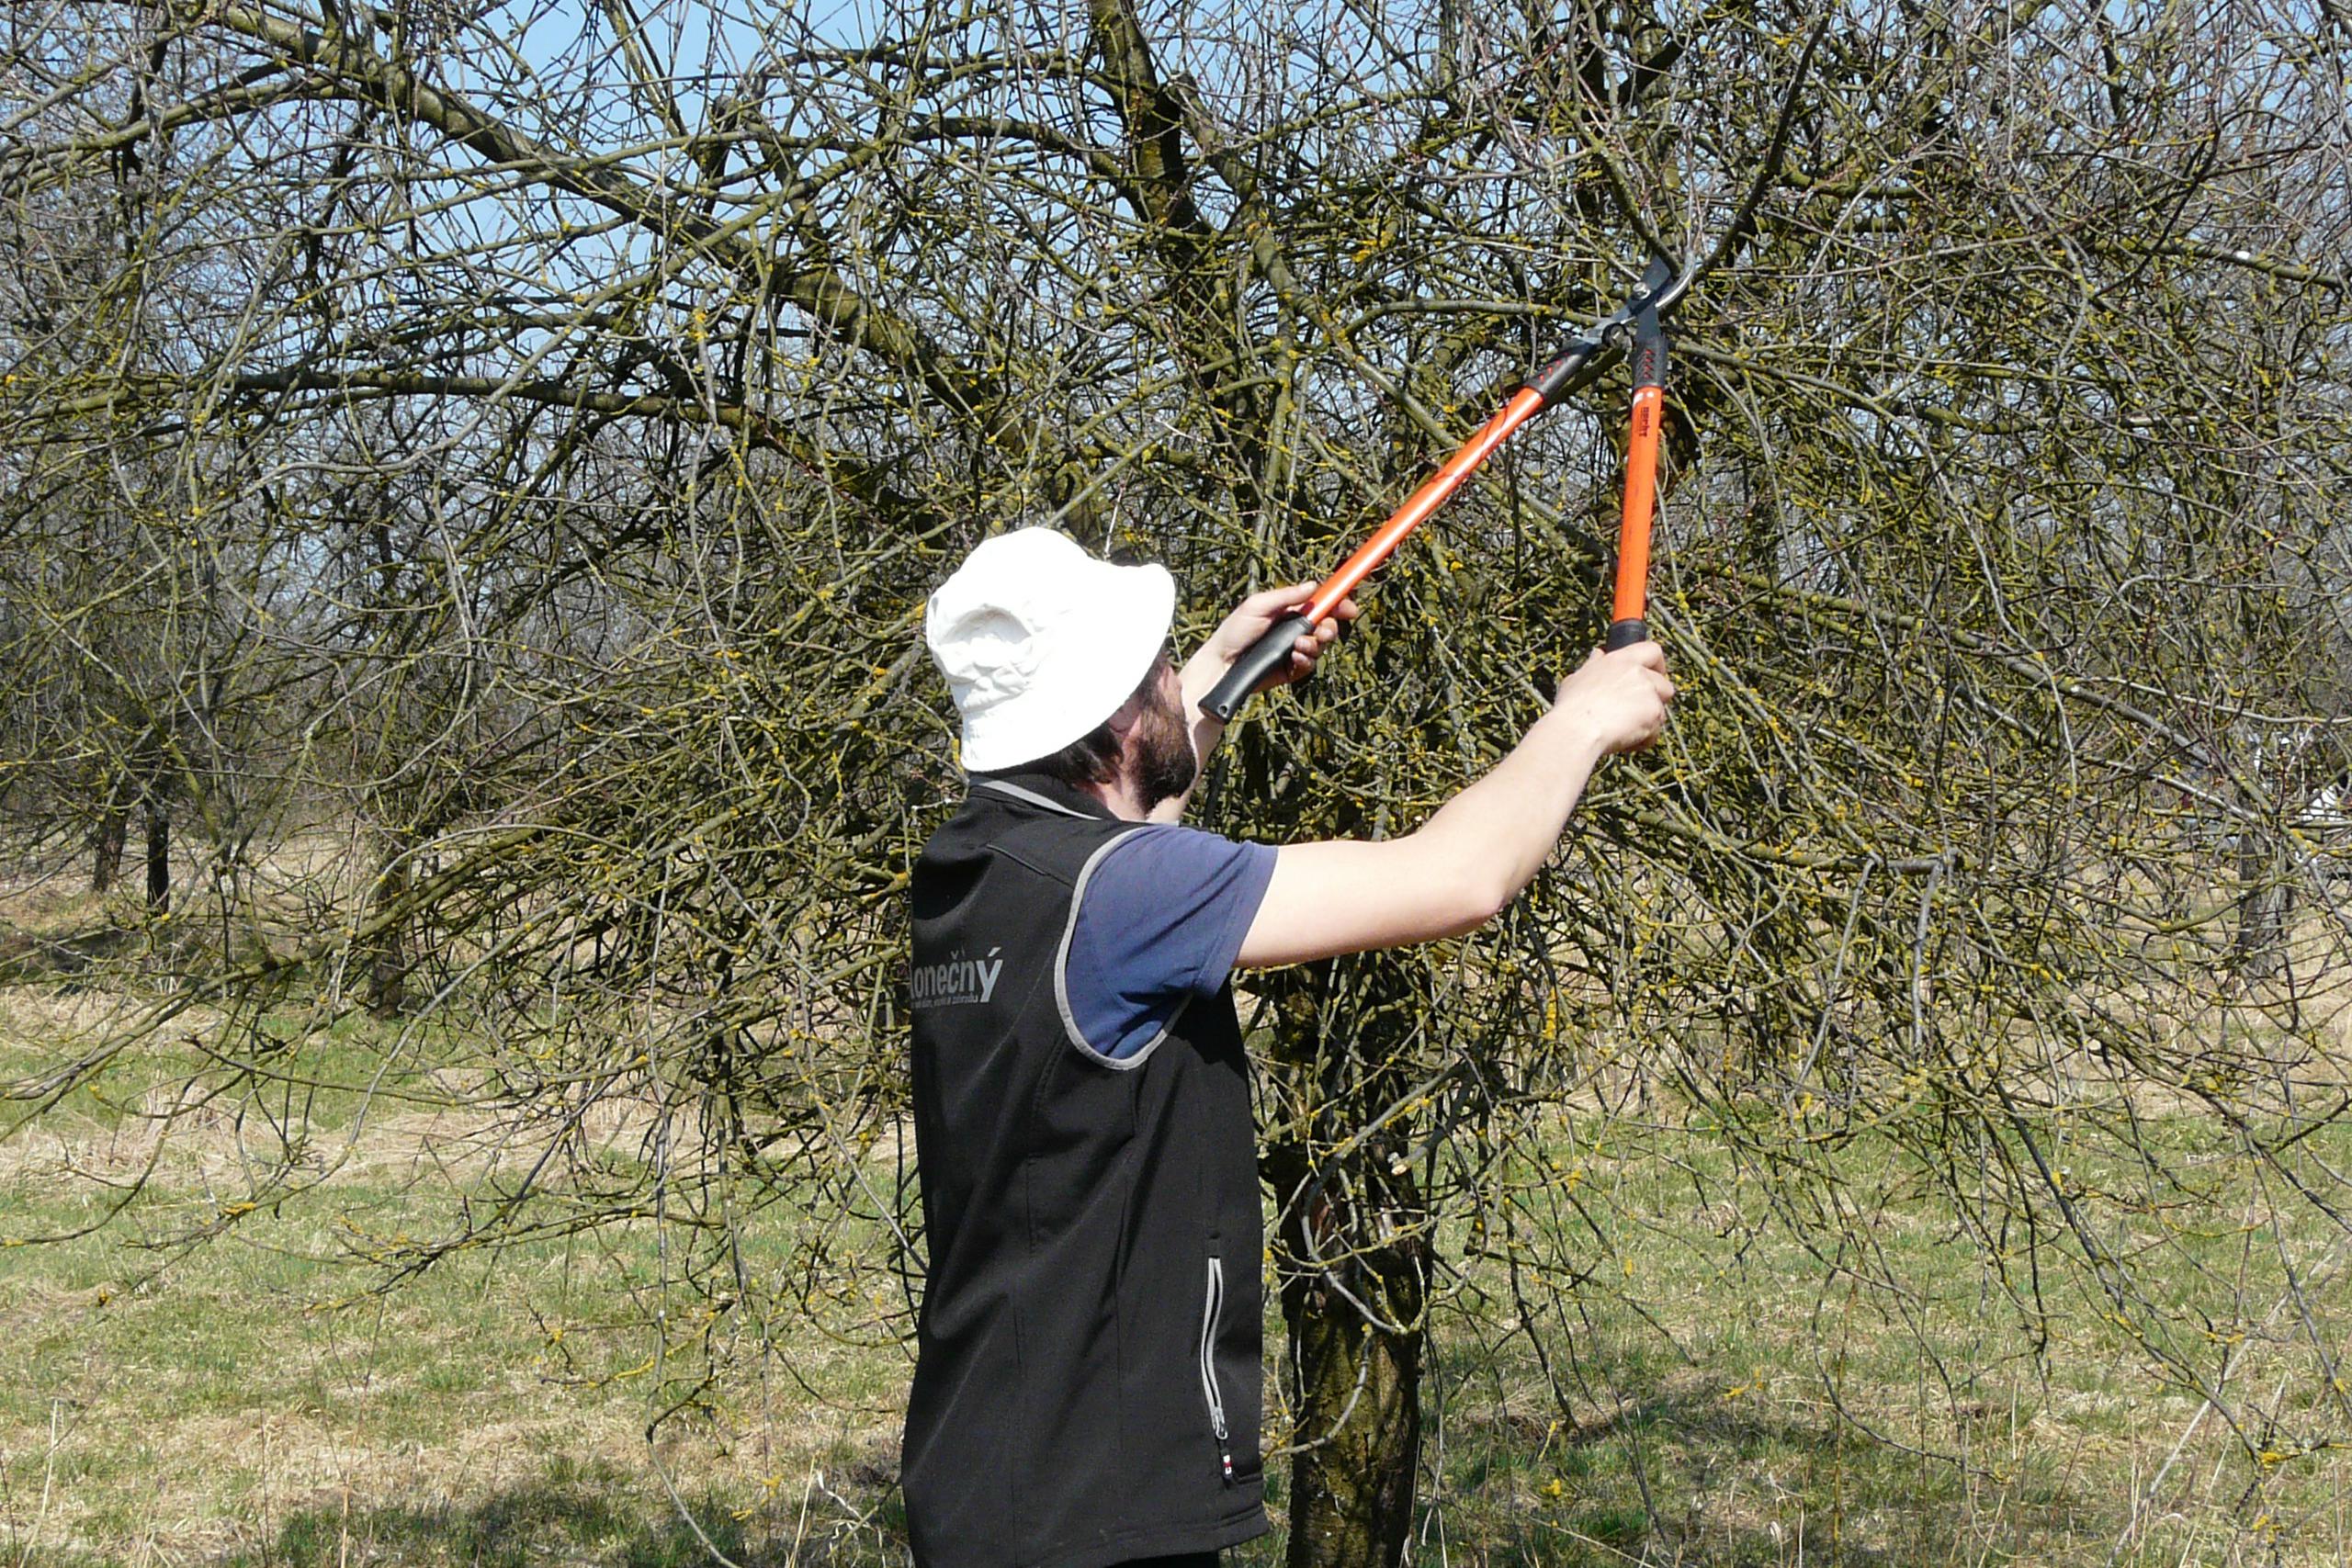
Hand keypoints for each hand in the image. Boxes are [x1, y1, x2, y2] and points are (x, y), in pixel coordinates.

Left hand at [1200, 582, 1359, 693]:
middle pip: (1326, 625)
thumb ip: (1286, 595)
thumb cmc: (1234, 631)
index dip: (1338, 603)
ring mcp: (1294, 650)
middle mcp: (1294, 629)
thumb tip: (1313, 585)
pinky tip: (1294, 659)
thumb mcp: (1257, 605)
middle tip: (1323, 631)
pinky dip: (1306, 660)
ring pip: (1321, 646)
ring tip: (1297, 646)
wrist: (1222, 664)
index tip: (1349, 607)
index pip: (1320, 603)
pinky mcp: (1292, 669)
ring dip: (1315, 645)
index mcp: (1289, 609)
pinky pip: (1310, 665)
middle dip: (1330, 627)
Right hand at [1547, 642, 1673, 755]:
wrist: (1577, 730)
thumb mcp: (1577, 679)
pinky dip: (1642, 740)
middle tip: (1638, 712)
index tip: (1654, 674)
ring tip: (1624, 732)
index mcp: (1620, 660)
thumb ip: (1593, 665)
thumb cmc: (1572, 707)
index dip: (1658, 664)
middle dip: (1656, 700)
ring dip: (1647, 723)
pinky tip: (1623, 742)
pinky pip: (1655, 731)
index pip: (1651, 650)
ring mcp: (1648, 693)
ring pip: (1660, 711)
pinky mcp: (1654, 713)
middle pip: (1664, 684)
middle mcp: (1638, 673)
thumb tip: (1598, 655)